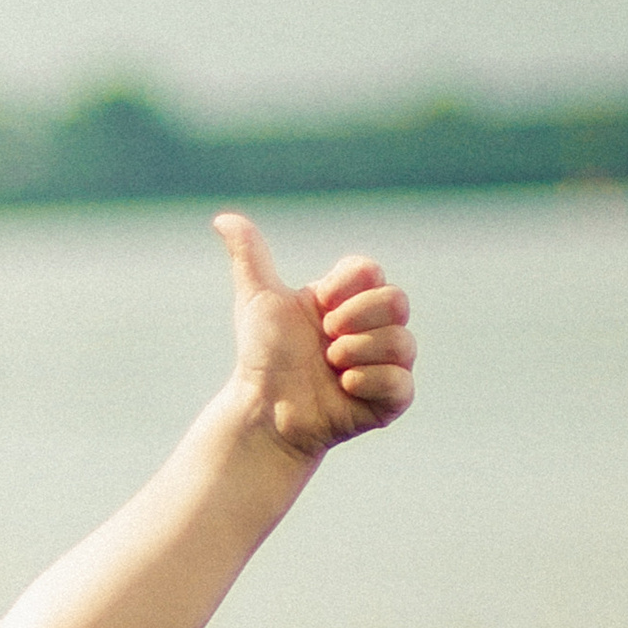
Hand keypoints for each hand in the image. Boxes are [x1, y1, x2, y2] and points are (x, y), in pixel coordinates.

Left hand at [213, 212, 415, 462]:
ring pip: (403, 342)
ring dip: (359, 350)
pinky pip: (401, 382)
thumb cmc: (264, 357)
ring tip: (330, 363)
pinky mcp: (390, 399)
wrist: (264, 409)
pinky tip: (343, 386)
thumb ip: (250, 257)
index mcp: (349, 300)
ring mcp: (384, 364)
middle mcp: (373, 328)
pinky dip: (370, 381)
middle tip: (325, 337)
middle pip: (398, 301)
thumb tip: (224, 219)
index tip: (318, 304)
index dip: (347, 285)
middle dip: (358, 317)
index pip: (371, 271)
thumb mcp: (258, 300)